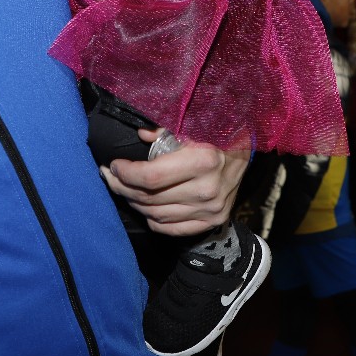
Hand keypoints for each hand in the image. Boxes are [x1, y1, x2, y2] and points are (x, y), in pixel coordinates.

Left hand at [102, 129, 245, 236]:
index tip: (114, 165)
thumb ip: (164, 132)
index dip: (126, 173)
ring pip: (156, 215)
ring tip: (124, 190)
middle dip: (122, 187)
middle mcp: (207, 189)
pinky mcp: (212, 221)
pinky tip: (143, 206)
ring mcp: (211, 209)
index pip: (151, 176)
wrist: (245, 155)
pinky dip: (151, 219)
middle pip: (150, 197)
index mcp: (203, 161)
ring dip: (134, 203)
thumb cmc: (215, 136)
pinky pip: (170, 228)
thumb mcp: (192, 127)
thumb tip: (141, 135)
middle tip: (110, 177)